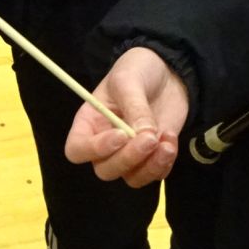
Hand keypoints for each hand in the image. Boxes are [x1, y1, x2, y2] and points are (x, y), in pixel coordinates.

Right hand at [64, 48, 188, 187]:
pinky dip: (164, 163)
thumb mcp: (130, 81)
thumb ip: (135, 108)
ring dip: (150, 166)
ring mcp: (129, 152)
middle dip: (129, 158)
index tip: (120, 135)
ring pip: (131, 178)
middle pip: (105, 170)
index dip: (94, 149)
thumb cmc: (137, 70)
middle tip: (150, 138)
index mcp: (89, 122)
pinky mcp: (151, 156)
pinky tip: (171, 139)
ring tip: (166, 143)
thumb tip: (145, 136)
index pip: (77, 149)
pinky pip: (154, 174)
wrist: (168, 71)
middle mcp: (104, 143)